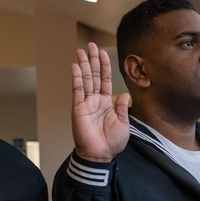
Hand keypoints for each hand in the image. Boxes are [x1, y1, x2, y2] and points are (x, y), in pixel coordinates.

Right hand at [70, 42, 130, 161]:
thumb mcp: (123, 123)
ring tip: (82, 50)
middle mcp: (95, 101)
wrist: (100, 155)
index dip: (104, 66)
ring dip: (83, 64)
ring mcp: (86, 103)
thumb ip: (122, 107)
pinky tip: (75, 66)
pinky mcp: (78, 108)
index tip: (102, 52)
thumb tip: (124, 94)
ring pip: (85, 79)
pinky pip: (77, 90)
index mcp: (106, 103)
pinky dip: (76, 77)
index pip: (104, 80)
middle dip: (92, 60)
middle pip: (93, 75)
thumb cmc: (111, 143)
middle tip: (90, 45)